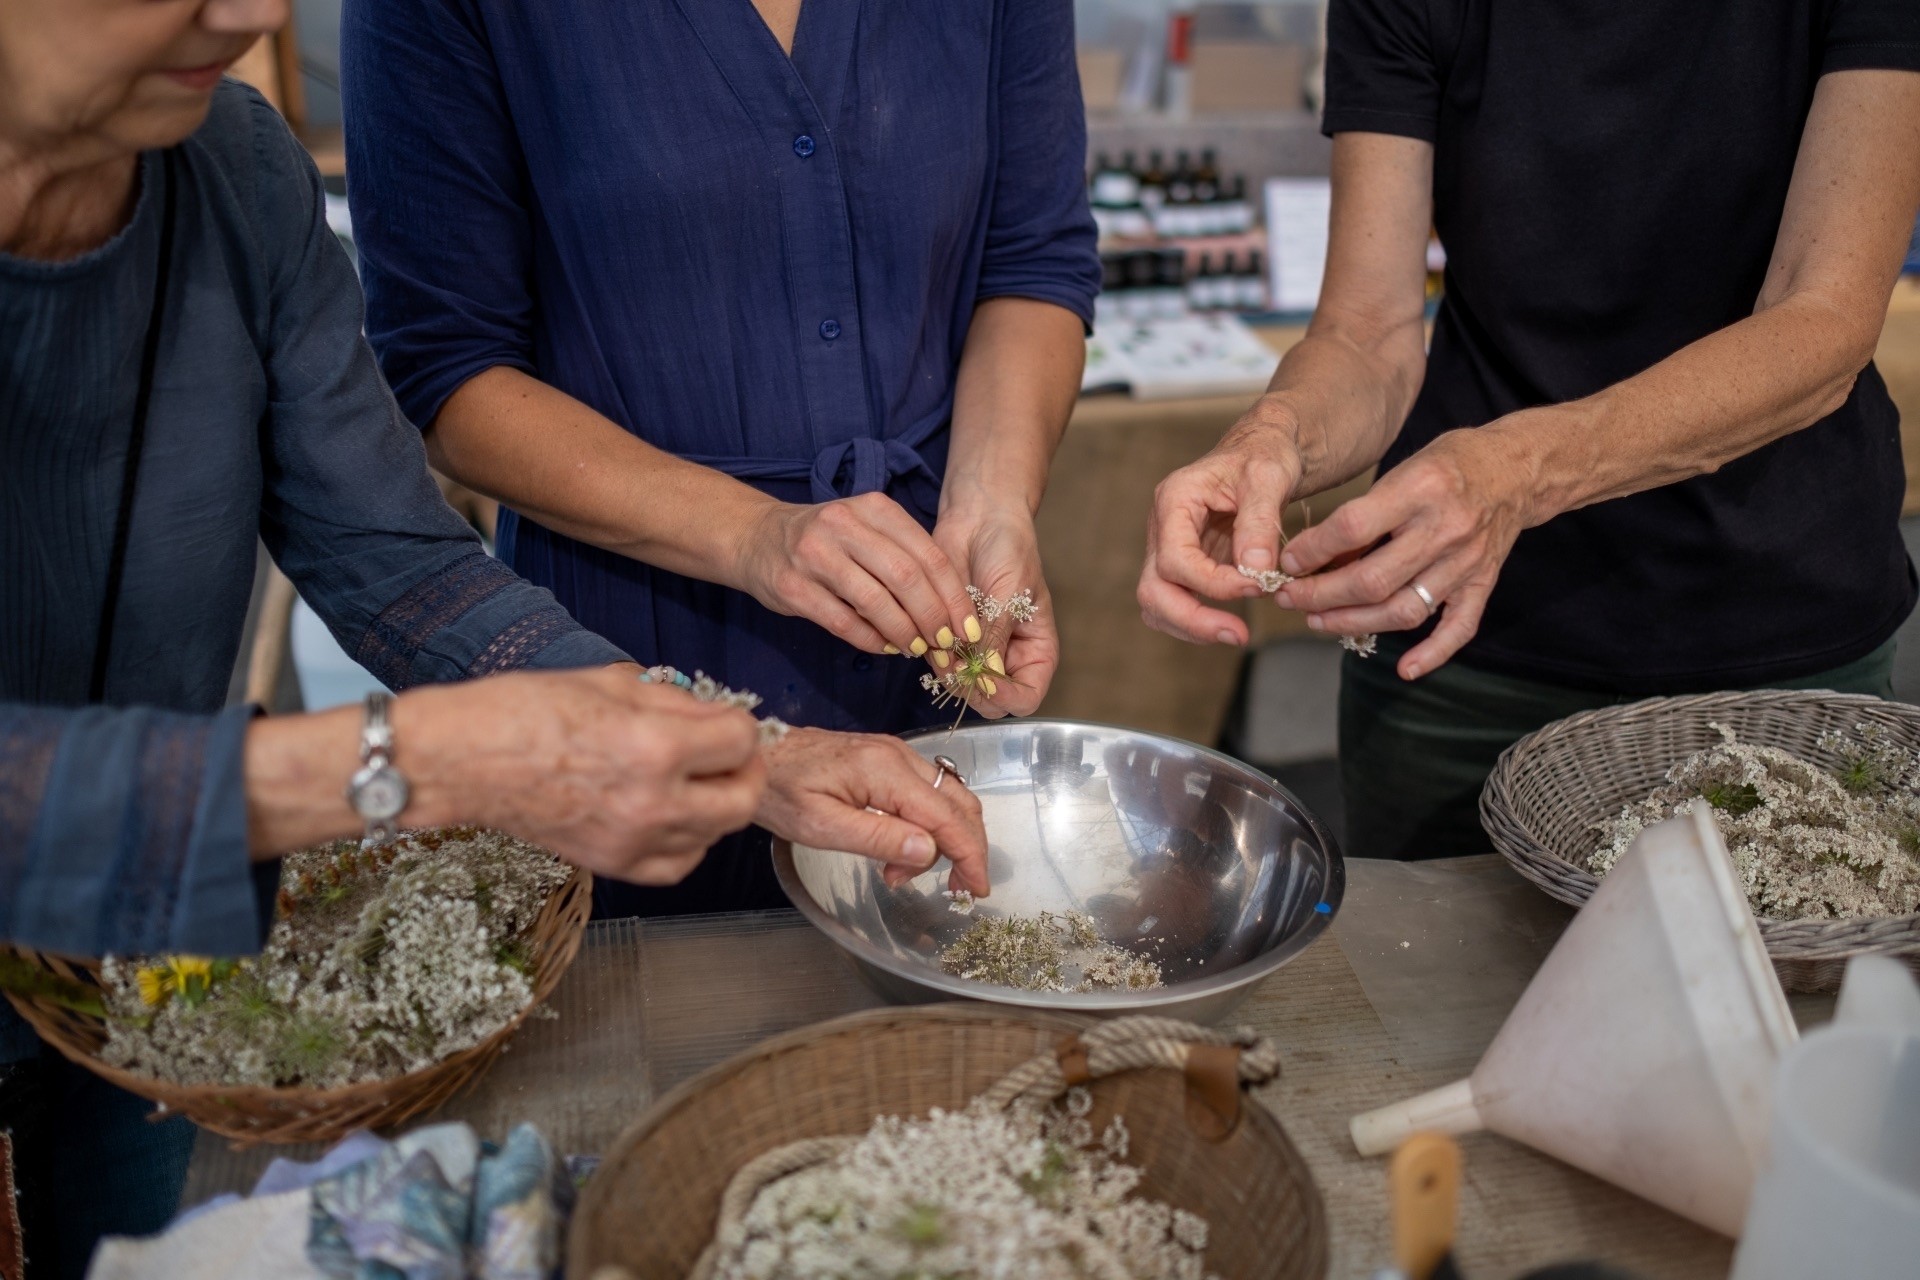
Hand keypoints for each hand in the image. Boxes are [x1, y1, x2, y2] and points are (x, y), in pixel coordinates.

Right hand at [399, 667, 765, 884]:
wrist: (465, 760)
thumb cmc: (526, 710)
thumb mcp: (612, 683)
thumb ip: (676, 701)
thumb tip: (716, 713)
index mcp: (654, 747)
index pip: (741, 741)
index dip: (738, 724)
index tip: (724, 718)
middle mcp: (652, 802)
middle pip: (743, 798)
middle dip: (743, 769)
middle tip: (727, 754)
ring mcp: (634, 841)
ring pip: (716, 834)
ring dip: (716, 804)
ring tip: (693, 780)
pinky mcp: (614, 864)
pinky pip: (680, 863)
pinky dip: (688, 841)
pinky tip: (672, 816)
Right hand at [736, 492, 977, 657]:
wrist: (757, 538)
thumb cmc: (826, 539)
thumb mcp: (867, 529)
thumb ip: (905, 556)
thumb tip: (949, 610)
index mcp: (873, 508)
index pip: (928, 554)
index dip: (953, 596)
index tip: (967, 627)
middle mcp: (844, 524)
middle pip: (906, 576)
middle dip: (933, 617)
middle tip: (946, 644)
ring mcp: (815, 555)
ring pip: (875, 601)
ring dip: (903, 632)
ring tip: (916, 649)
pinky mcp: (792, 587)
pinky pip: (842, 622)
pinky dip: (870, 640)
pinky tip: (885, 648)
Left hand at [756, 728, 990, 895]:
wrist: (756, 754)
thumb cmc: (779, 791)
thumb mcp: (821, 826)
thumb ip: (878, 838)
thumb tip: (929, 852)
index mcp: (885, 771)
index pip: (947, 817)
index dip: (970, 855)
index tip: (976, 890)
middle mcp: (899, 755)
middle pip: (959, 803)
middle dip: (966, 849)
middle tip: (952, 890)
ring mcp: (896, 754)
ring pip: (947, 798)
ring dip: (943, 840)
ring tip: (899, 873)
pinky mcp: (888, 759)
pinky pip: (928, 792)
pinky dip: (929, 824)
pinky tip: (900, 849)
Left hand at [932, 508, 1055, 716]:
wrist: (979, 517)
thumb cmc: (1008, 549)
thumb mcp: (1008, 593)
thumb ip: (996, 636)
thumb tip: (985, 677)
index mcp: (1036, 651)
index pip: (1026, 698)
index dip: (1006, 698)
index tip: (985, 680)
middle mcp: (1007, 657)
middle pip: (990, 700)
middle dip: (971, 689)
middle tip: (955, 665)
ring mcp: (976, 650)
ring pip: (960, 686)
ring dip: (947, 673)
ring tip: (941, 642)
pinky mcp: (947, 636)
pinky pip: (937, 663)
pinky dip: (931, 656)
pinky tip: (929, 632)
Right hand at [1137, 400, 1305, 646]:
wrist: (1264, 451)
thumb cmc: (1264, 456)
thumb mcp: (1269, 478)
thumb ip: (1259, 522)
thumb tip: (1254, 568)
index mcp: (1175, 500)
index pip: (1175, 559)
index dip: (1213, 582)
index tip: (1257, 586)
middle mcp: (1163, 527)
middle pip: (1153, 589)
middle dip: (1192, 619)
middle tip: (1237, 634)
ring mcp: (1169, 548)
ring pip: (1158, 602)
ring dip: (1192, 626)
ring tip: (1236, 634)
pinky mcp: (1185, 564)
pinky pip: (1177, 602)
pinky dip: (1199, 619)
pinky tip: (1231, 622)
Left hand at [1273, 426, 1535, 679]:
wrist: (1517, 469)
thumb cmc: (1449, 465)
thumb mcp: (1401, 469)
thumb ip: (1364, 512)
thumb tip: (1313, 557)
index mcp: (1421, 489)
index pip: (1353, 527)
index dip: (1312, 550)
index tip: (1287, 561)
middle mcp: (1446, 528)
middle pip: (1372, 579)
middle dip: (1321, 595)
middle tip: (1290, 598)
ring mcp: (1467, 561)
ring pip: (1404, 609)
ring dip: (1354, 622)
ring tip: (1317, 620)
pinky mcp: (1483, 583)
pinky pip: (1460, 628)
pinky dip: (1433, 654)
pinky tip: (1405, 669)